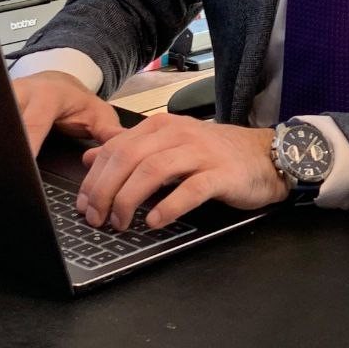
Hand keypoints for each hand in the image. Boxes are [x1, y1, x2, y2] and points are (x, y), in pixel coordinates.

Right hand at [12, 70, 124, 156]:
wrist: (56, 80)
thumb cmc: (75, 101)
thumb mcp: (97, 113)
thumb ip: (110, 133)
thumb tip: (123, 150)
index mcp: (47, 96)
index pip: (32, 123)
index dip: (26, 144)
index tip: (22, 164)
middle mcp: (21, 92)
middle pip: (4, 118)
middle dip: (0, 142)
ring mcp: (3, 95)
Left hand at [75, 114, 287, 229]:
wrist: (265, 155)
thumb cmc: (215, 154)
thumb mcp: (169, 147)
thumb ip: (131, 150)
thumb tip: (90, 158)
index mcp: (161, 127)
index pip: (116, 147)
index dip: (94, 177)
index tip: (83, 203)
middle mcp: (178, 134)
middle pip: (129, 158)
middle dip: (106, 190)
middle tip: (96, 218)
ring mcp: (200, 152)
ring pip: (153, 170)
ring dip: (130, 199)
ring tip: (121, 222)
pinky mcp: (221, 174)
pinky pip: (190, 189)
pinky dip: (168, 206)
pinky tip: (154, 222)